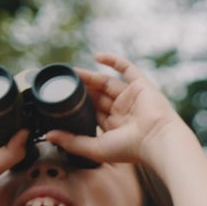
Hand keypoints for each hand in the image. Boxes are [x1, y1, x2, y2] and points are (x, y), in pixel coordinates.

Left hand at [44, 51, 193, 168]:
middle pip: (97, 97)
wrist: (158, 139)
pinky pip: (126, 69)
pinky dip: (113, 61)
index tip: (60, 100)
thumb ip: (73, 142)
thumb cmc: (131, 149)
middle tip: (62, 82)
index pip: (92, 114)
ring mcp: (132, 98)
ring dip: (89, 77)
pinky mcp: (140, 86)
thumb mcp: (96, 148)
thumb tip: (48, 135)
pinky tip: (97, 56)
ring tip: (71, 72)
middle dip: (81, 90)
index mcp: (115, 128)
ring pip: (106, 83)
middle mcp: (123, 112)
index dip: (77, 106)